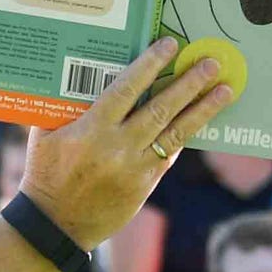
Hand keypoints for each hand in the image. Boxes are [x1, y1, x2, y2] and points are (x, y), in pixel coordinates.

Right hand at [21, 37, 235, 249]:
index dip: (150, 65)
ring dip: (203, 110)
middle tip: (212, 64)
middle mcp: (118, 148)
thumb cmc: (45, 175)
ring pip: (176, 133)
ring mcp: (135, 168)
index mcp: (91, 130)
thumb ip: (63, 106)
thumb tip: (75, 72)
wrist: (55, 225)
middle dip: (189, 84)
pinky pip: (169, 153)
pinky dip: (185, 134)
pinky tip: (202, 118)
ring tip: (225, 91)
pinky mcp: (145, 185)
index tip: (169, 46)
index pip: (127, 90)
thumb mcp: (45, 136)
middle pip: (161, 108)